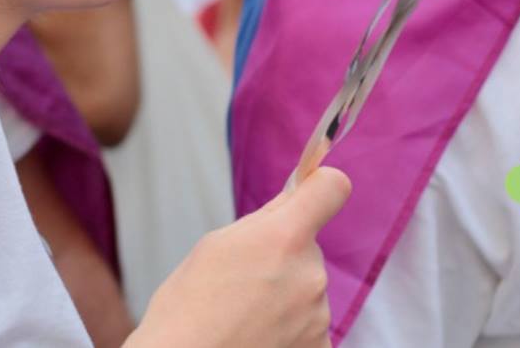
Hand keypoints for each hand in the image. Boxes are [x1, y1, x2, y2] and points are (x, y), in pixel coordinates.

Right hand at [129, 166, 350, 347]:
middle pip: (308, 249)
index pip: (332, 189)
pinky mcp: (320, 347)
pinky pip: (310, 325)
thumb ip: (262, 222)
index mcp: (284, 237)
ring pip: (307, 288)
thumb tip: (293, 200)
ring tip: (245, 314)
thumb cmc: (187, 307)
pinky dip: (290, 329)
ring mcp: (318, 316)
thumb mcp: (215, 245)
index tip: (307, 196)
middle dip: (284, 257)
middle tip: (243, 280)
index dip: (320, 187)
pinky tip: (259, 335)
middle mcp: (310, 274)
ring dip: (286, 296)